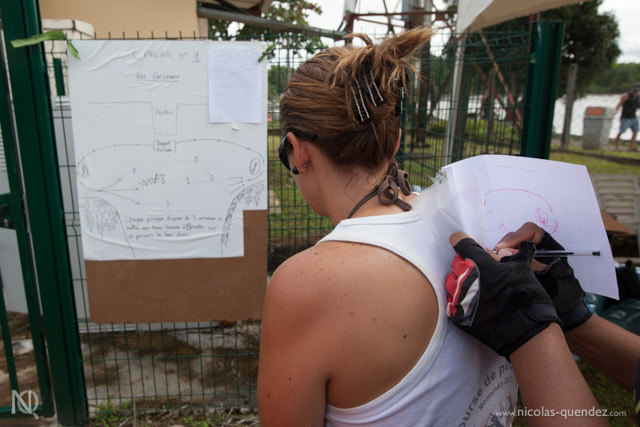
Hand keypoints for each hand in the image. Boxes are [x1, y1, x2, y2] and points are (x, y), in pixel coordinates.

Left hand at [446, 232, 559, 357]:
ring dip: (461, 282)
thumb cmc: (525, 296)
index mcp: (479, 262)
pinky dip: (460, 300)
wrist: (524, 329)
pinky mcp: (457, 315)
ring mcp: (460, 298)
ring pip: (451, 282)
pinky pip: (452, 302)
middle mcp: (465, 278)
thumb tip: (514, 246)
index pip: (461, 243)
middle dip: (466, 265)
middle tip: (480, 272)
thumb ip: (515, 253)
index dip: (462, 241)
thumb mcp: (523, 267)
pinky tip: (474, 303)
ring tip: (477, 289)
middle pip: (456, 264)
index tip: (461, 241)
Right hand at [494, 222, 591, 331]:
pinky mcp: (520, 266)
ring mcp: (528, 256)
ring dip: (502, 252)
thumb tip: (505, 251)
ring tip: (495, 262)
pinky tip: (498, 268)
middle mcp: (538, 248)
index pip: (531, 231)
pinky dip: (502, 260)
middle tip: (496, 254)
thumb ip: (528, 263)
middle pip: (518, 236)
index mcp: (549, 246)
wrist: (565, 311)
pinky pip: (508, 257)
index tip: (504, 247)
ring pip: (511, 246)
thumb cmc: (562, 292)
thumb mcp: (547, 276)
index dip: (517, 236)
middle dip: (506, 244)